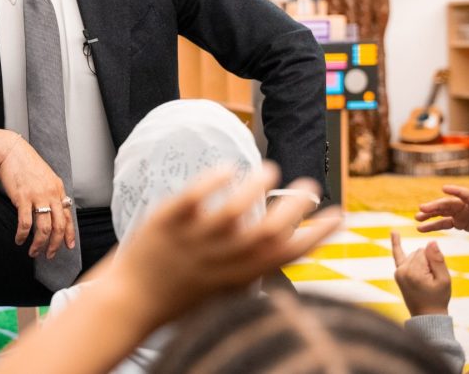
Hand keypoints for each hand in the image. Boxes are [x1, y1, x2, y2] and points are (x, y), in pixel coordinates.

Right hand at [0, 134, 76, 258]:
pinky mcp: (22, 198)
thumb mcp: (46, 178)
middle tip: (50, 255)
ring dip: (39, 244)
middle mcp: (51, 194)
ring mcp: (37, 196)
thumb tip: (55, 211)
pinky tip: (20, 240)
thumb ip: (52, 193)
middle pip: (58, 226)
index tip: (68, 246)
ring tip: (33, 252)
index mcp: (58, 189)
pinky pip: (25, 223)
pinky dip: (23, 235)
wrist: (11, 152)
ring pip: (44, 228)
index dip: (69, 234)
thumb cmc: (27, 165)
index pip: (68, 216)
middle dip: (55, 244)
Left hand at [106, 164, 340, 325]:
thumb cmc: (179, 295)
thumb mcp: (223, 290)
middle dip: (297, 206)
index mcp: (238, 277)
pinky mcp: (167, 220)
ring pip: (234, 207)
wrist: (129, 301)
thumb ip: (250, 269)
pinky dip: (217, 178)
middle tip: (309, 187)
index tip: (339, 214)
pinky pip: (196, 195)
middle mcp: (220, 258)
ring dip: (259, 184)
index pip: (288, 255)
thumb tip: (282, 243)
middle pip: (269, 229)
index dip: (319, 234)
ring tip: (271, 171)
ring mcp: (193, 238)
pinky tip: (229, 168)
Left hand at [392, 232, 450, 316]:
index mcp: (413, 272)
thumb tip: (431, 241)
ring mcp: (398, 271)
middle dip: (428, 261)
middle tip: (431, 281)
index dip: (434, 261)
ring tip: (425, 281)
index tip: (435, 276)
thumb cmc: (438, 298)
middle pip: (419, 251)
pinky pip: (397, 254)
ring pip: (414, 254)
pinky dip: (396, 243)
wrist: (426, 315)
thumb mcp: (444, 280)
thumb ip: (437, 260)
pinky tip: (394, 232)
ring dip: (422, 262)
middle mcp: (402, 270)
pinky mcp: (398, 273)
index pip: (425, 251)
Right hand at [415, 182, 468, 246]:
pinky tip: (420, 228)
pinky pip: (443, 224)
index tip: (444, 188)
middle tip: (422, 208)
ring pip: (441, 213)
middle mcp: (465, 204)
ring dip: (429, 215)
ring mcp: (460, 213)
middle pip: (448, 204)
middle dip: (434, 206)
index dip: (455, 191)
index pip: (465, 194)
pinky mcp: (458, 222)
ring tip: (416, 218)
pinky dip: (432, 226)